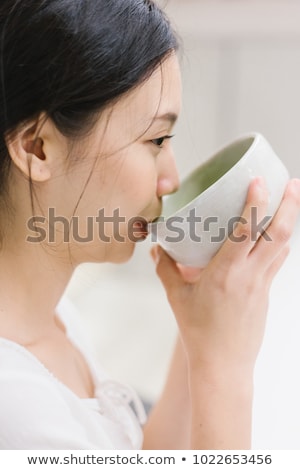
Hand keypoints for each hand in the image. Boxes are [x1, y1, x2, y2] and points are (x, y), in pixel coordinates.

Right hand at [151, 178, 299, 375]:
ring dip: (289, 221)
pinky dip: (280, 242)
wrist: (223, 365)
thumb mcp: (176, 298)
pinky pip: (278, 261)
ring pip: (283, 246)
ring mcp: (262, 284)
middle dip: (289, 205)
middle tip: (292, 182)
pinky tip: (275, 234)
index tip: (259, 181)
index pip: (245, 231)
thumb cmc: (198, 332)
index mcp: (225, 273)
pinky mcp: (266, 293)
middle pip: (278, 234)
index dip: (255, 203)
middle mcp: (249, 275)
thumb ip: (165, 269)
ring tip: (289, 201)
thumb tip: (157, 249)